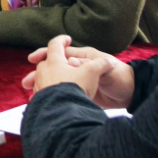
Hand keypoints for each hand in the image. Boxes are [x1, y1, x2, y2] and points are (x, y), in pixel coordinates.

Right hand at [21, 36, 135, 106]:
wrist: (130, 94)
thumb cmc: (120, 76)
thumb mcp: (106, 65)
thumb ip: (88, 63)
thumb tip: (71, 62)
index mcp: (82, 58)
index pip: (59, 53)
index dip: (45, 54)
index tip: (33, 59)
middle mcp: (77, 68)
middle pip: (52, 69)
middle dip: (38, 74)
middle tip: (26, 83)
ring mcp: (77, 82)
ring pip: (54, 83)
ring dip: (41, 87)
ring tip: (31, 96)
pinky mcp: (78, 95)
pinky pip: (60, 94)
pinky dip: (50, 98)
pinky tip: (42, 104)